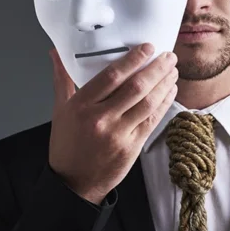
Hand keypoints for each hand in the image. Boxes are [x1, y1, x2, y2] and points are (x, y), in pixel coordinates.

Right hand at [47, 43, 177, 203]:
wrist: (74, 183)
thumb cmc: (67, 144)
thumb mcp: (61, 109)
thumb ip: (63, 78)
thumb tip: (56, 52)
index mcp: (81, 106)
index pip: (111, 76)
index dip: (133, 59)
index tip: (147, 47)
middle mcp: (100, 119)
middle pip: (135, 88)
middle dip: (156, 69)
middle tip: (168, 56)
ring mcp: (118, 134)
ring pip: (147, 103)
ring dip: (164, 84)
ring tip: (172, 71)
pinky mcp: (132, 147)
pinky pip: (152, 120)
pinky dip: (164, 103)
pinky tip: (170, 91)